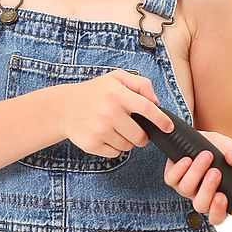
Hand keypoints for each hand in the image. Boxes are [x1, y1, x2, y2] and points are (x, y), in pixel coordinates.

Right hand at [57, 69, 173, 157]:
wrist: (63, 107)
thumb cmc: (95, 92)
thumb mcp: (116, 78)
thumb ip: (141, 84)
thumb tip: (156, 102)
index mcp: (117, 93)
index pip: (147, 109)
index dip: (161, 120)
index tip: (168, 128)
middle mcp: (109, 112)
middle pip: (140, 135)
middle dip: (142, 136)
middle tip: (135, 129)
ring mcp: (99, 129)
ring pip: (128, 146)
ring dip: (127, 141)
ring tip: (115, 129)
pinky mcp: (91, 144)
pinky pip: (115, 153)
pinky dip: (114, 148)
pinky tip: (105, 136)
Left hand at [163, 131, 231, 225]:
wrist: (211, 142)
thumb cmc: (226, 156)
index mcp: (220, 200)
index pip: (217, 217)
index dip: (218, 211)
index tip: (222, 196)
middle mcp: (202, 198)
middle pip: (200, 205)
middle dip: (207, 189)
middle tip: (216, 172)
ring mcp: (187, 188)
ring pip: (186, 189)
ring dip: (196, 172)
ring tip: (207, 155)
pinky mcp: (173, 176)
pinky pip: (171, 179)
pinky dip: (179, 169)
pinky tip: (188, 159)